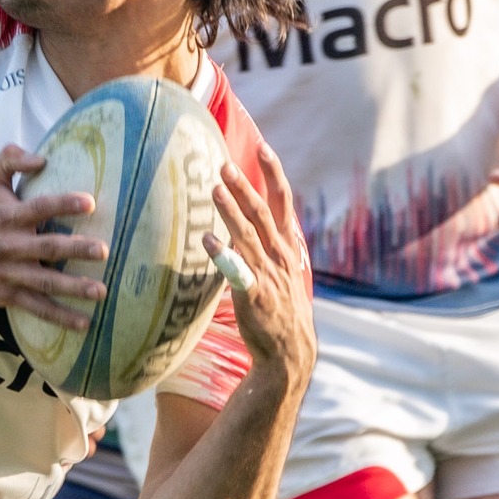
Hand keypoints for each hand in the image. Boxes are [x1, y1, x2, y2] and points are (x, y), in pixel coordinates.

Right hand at [0, 143, 107, 328]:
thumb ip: (10, 160)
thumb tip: (41, 158)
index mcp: (5, 217)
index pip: (37, 208)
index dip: (62, 204)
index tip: (90, 202)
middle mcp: (6, 246)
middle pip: (44, 248)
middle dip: (74, 249)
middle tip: (102, 250)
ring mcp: (7, 274)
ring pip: (43, 282)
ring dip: (73, 288)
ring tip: (101, 290)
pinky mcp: (7, 295)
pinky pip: (36, 307)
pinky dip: (60, 317)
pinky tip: (85, 322)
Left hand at [208, 145, 314, 387]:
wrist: (290, 349)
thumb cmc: (281, 305)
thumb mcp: (282, 268)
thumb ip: (268, 241)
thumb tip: (250, 216)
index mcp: (286, 245)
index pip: (282, 201)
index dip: (274, 174)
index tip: (263, 148)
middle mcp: (279, 254)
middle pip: (262, 213)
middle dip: (244, 187)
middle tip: (225, 164)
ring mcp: (268, 274)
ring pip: (248, 236)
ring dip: (232, 212)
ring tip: (215, 190)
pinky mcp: (254, 295)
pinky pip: (237, 272)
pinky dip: (224, 255)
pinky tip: (208, 240)